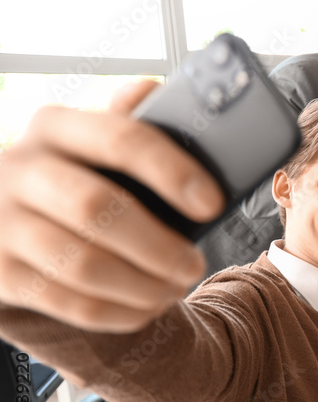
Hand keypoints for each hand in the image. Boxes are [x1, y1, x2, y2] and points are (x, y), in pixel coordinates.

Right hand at [0, 81, 224, 332]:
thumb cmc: (67, 177)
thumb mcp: (88, 141)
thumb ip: (126, 121)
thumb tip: (156, 89)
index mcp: (54, 126)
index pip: (121, 139)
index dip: (173, 171)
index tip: (212, 203)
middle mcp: (19, 169)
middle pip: (98, 208)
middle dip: (159, 245)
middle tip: (194, 264)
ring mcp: (1, 223)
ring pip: (83, 263)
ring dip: (143, 285)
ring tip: (175, 287)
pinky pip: (68, 303)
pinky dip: (119, 312)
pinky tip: (145, 308)